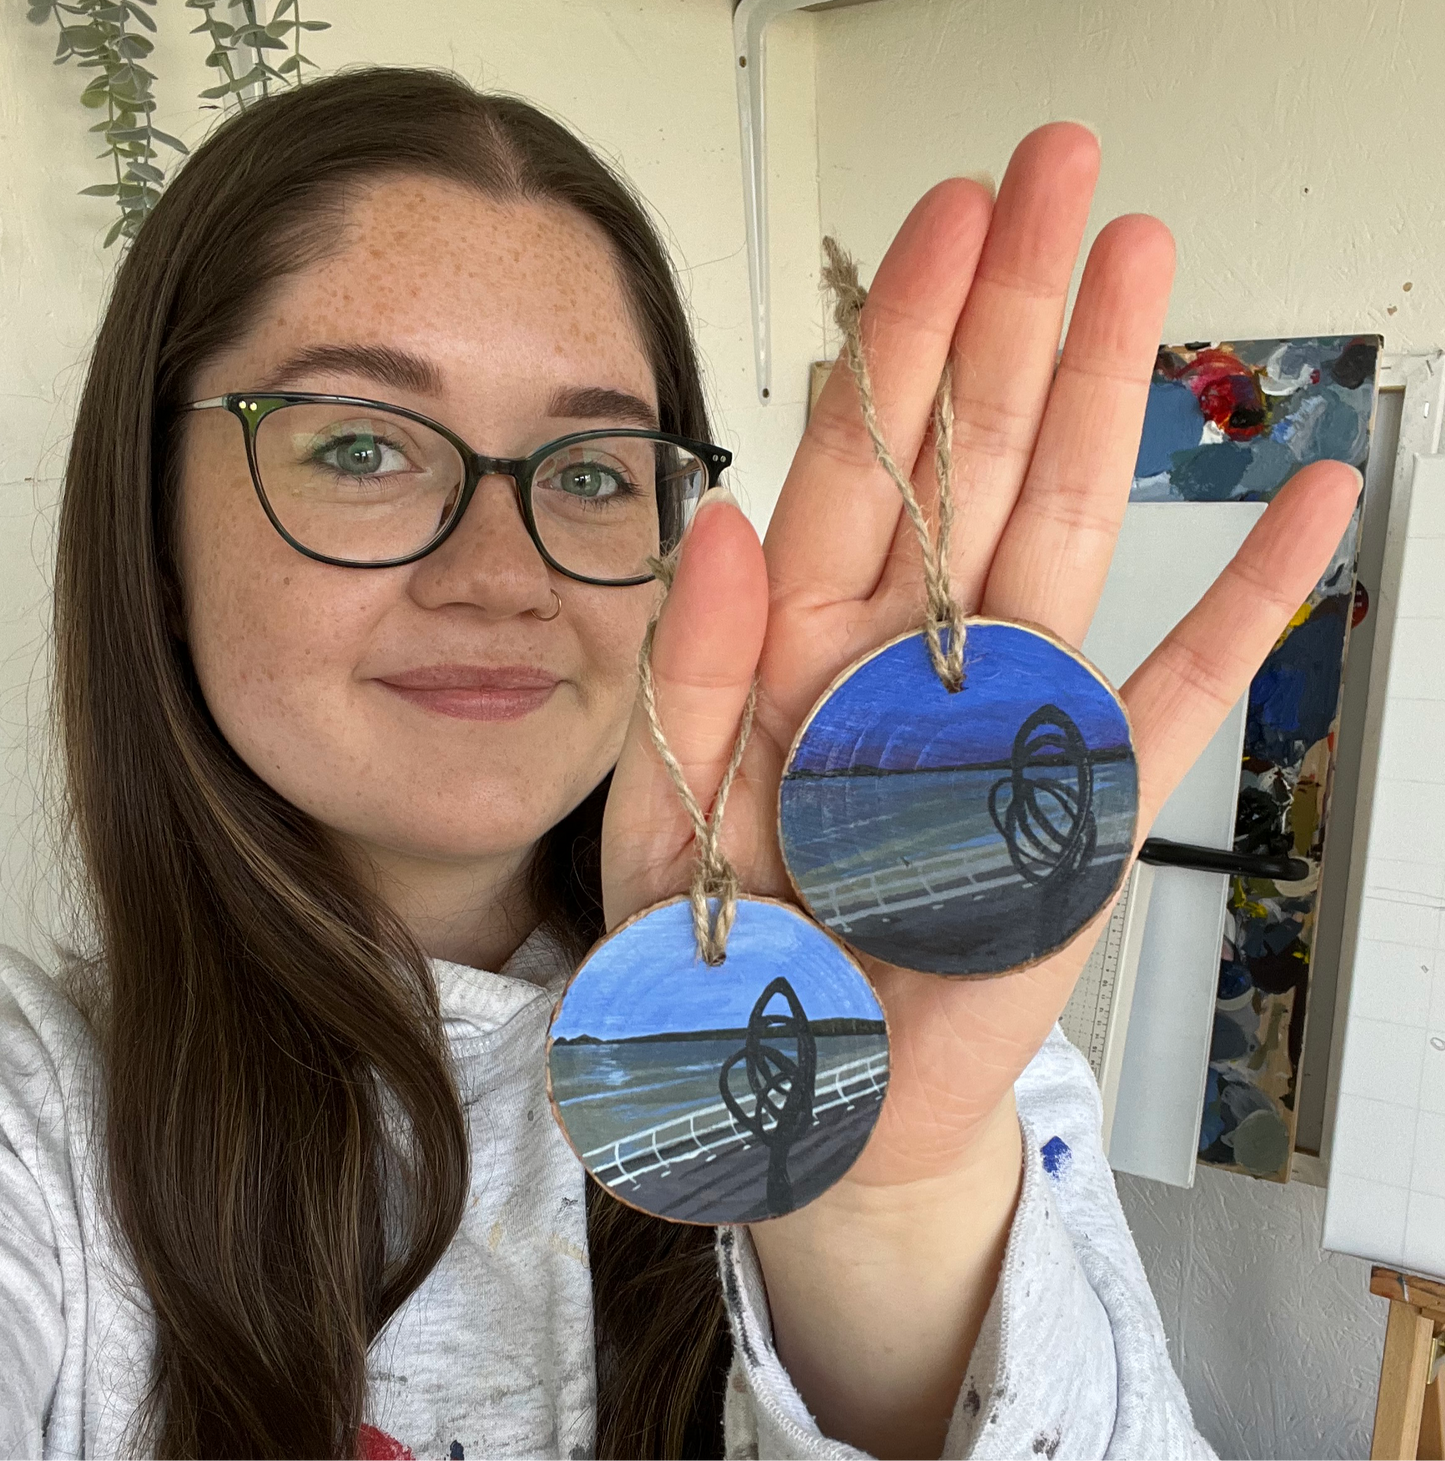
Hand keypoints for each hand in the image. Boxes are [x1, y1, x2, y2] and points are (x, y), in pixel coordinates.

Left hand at [602, 123, 1358, 1455]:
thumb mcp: (662, 831)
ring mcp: (1006, 720)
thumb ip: (685, 678)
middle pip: (968, 454)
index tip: (946, 219)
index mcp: (791, 653)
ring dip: (1107, 396)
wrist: (801, 1104)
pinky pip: (1182, 694)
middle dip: (1009, 309)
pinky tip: (1309, 509)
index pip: (852, 460)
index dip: (899, 336)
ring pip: (1067, 527)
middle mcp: (907, 659)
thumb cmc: (723, 974)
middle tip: (1058, 168)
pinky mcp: (1082, 809)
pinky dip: (1250, 606)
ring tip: (1145, 262)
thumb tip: (717, 520)